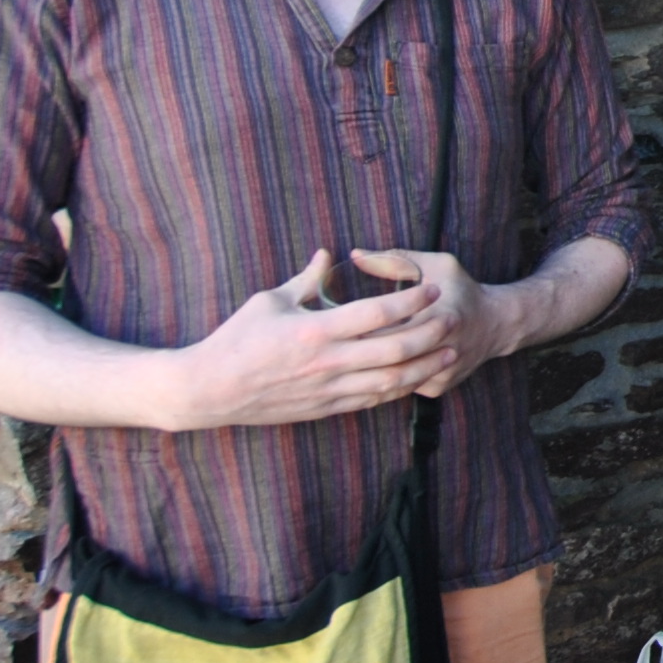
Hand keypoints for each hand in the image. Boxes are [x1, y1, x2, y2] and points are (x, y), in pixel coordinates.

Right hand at [160, 250, 458, 428]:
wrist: (211, 390)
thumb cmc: (236, 339)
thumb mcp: (269, 301)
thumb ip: (305, 279)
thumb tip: (328, 254)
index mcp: (315, 331)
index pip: (376, 314)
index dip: (409, 299)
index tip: (429, 287)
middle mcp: (328, 362)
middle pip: (394, 349)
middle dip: (430, 333)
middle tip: (452, 319)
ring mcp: (329, 389)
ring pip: (391, 381)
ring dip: (425, 366)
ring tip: (449, 353)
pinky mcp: (326, 408)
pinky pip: (373, 400)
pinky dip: (399, 389)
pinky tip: (417, 377)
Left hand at [346, 248, 517, 397]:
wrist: (497, 324)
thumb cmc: (462, 290)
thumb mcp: (435, 265)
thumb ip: (395, 260)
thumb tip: (355, 254)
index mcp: (441, 316)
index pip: (388, 327)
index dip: (357, 327)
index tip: (337, 324)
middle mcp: (443, 348)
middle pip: (387, 356)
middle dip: (357, 352)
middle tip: (334, 344)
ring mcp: (440, 372)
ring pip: (392, 378)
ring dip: (368, 370)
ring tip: (345, 360)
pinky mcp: (438, 387)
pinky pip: (402, 388)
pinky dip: (385, 379)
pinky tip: (370, 370)